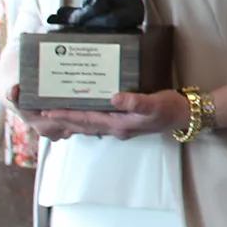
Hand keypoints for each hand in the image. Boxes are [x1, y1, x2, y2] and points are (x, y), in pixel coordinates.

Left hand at [8, 83, 188, 140]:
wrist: (184, 116)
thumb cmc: (169, 108)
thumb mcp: (155, 103)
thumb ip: (135, 101)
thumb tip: (114, 98)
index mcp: (119, 124)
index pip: (87, 119)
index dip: (67, 114)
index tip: (49, 110)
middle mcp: (115, 128)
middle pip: (83, 125)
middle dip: (62, 119)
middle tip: (42, 112)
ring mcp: (119, 127)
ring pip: (88, 125)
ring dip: (70, 120)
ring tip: (54, 113)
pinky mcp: (123, 122)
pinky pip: (97, 122)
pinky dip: (84, 118)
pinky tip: (80, 112)